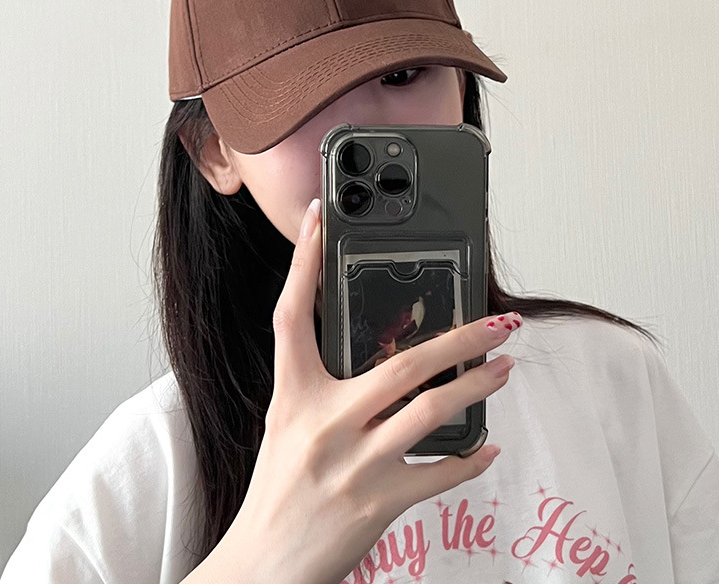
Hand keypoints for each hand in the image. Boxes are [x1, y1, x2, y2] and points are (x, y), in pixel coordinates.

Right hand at [222, 198, 519, 583]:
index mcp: (292, 396)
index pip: (291, 315)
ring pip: (430, 411)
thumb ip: (327, 393)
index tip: (319, 219)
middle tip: (498, 322)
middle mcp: (322, 424)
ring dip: (478, 388)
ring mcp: (353, 464)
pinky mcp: (378, 504)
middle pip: (401, 365)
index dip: (303, 262)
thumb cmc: (277, 491)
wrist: (262, 567)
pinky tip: (489, 447)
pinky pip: (440, 475)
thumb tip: (387, 364)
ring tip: (505, 368)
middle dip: (459, 339)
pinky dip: (470, 460)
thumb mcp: (289, 428)